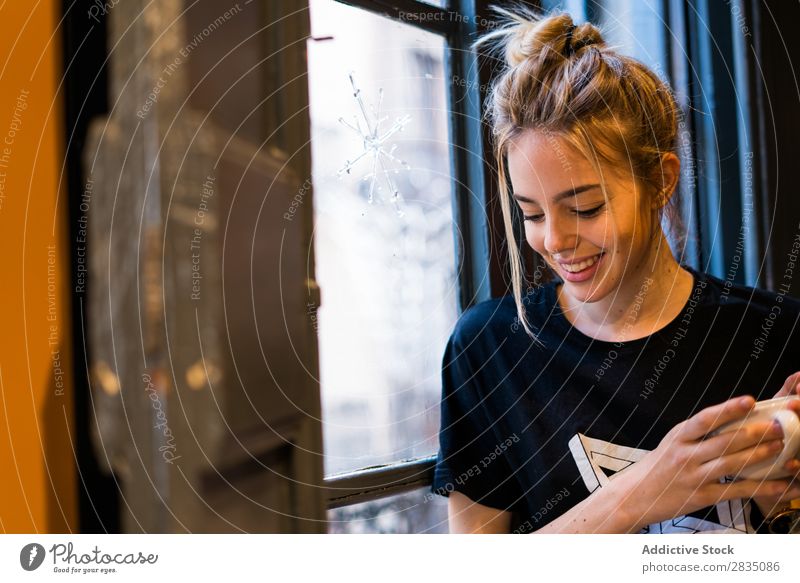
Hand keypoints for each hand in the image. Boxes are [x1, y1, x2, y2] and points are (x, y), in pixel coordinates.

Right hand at [615, 395, 799, 530]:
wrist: (635, 495)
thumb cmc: (657, 467)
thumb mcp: (671, 443)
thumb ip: (696, 433)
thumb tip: (729, 418)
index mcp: (678, 436)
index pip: (705, 419)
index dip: (728, 409)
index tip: (750, 401)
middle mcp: (684, 455)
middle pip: (724, 441)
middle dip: (755, 433)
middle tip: (778, 426)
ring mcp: (693, 476)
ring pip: (731, 463)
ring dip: (759, 455)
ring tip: (780, 446)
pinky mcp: (701, 496)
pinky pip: (735, 490)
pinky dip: (759, 486)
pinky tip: (777, 483)